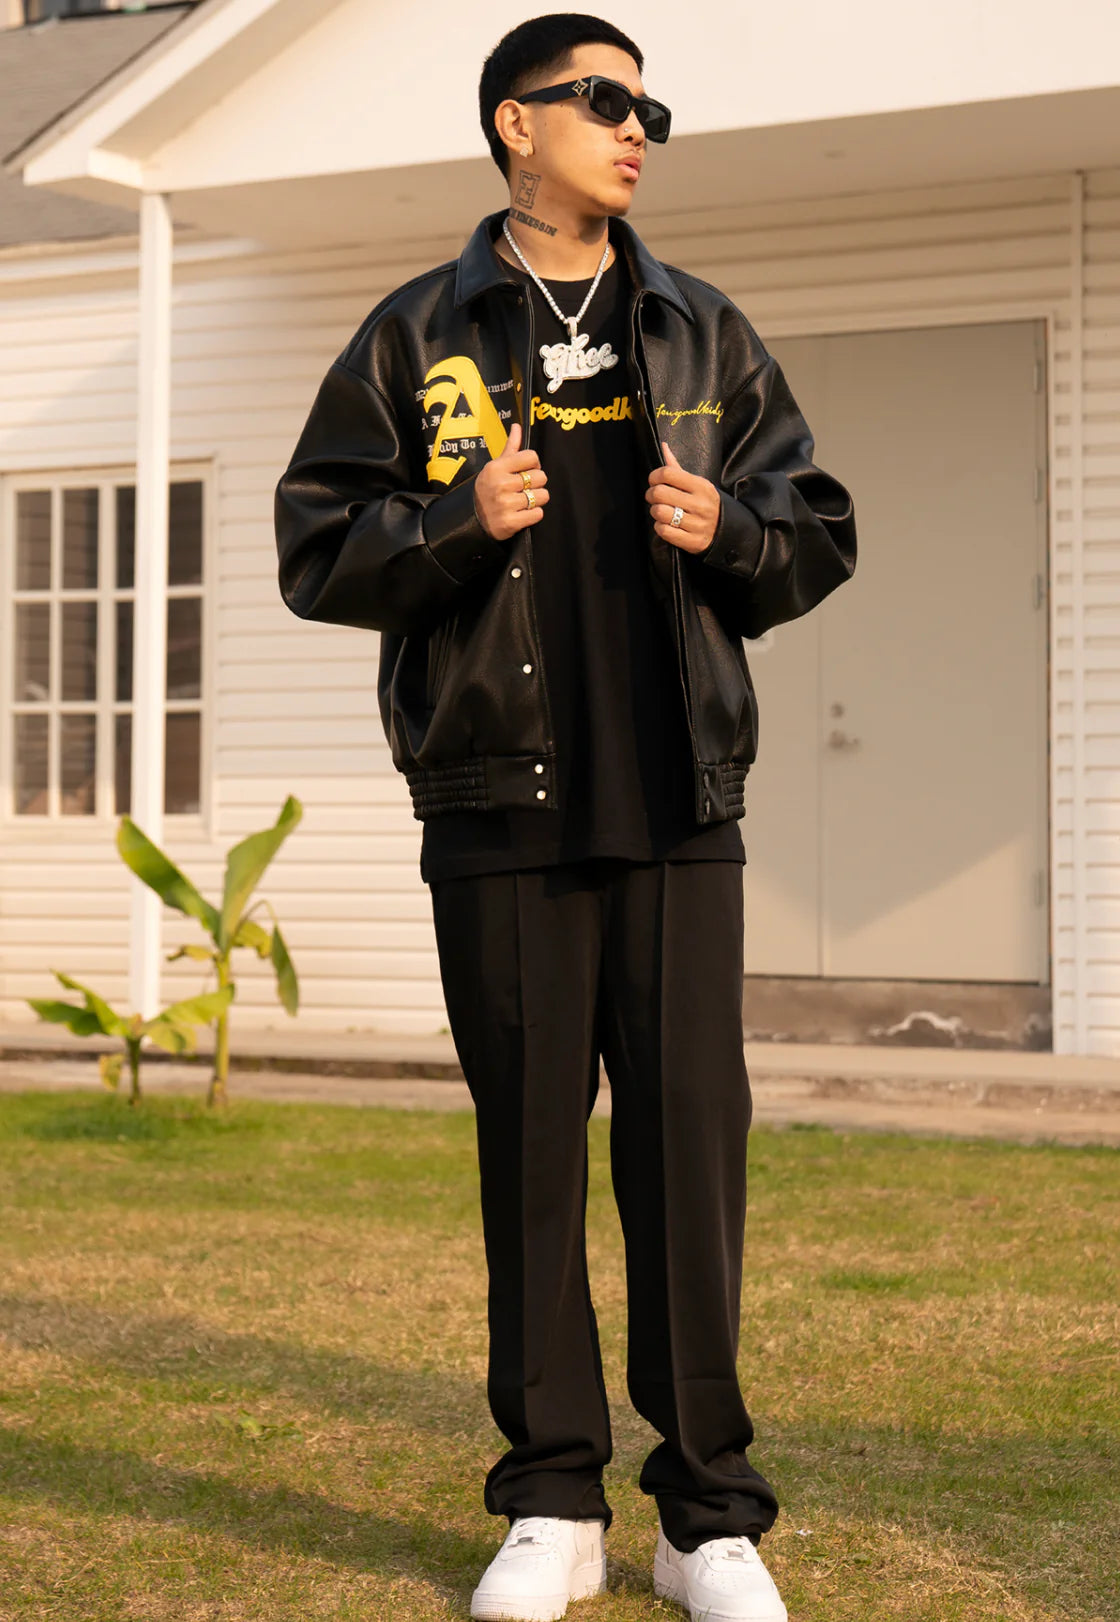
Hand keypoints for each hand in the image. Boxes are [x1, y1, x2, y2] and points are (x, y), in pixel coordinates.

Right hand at [472, 420, 548, 540]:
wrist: (473, 520)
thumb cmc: (488, 489)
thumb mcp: (495, 467)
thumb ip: (510, 448)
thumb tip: (517, 426)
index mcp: (497, 468)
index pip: (532, 457)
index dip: (534, 464)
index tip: (527, 471)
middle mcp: (501, 484)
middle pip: (541, 477)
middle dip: (536, 483)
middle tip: (525, 488)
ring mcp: (506, 504)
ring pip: (542, 496)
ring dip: (537, 500)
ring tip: (524, 501)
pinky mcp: (511, 522)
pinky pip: (538, 514)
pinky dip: (533, 514)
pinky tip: (522, 513)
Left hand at [645, 439, 720, 552]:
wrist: (727, 531)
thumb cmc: (706, 503)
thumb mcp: (697, 484)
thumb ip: (678, 468)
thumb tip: (664, 445)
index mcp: (701, 486)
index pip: (667, 473)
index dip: (654, 476)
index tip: (654, 481)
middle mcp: (700, 504)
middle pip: (659, 493)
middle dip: (651, 494)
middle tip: (653, 497)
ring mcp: (697, 524)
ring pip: (659, 512)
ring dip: (655, 512)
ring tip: (661, 511)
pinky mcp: (692, 541)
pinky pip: (663, 531)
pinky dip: (660, 527)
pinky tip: (666, 524)